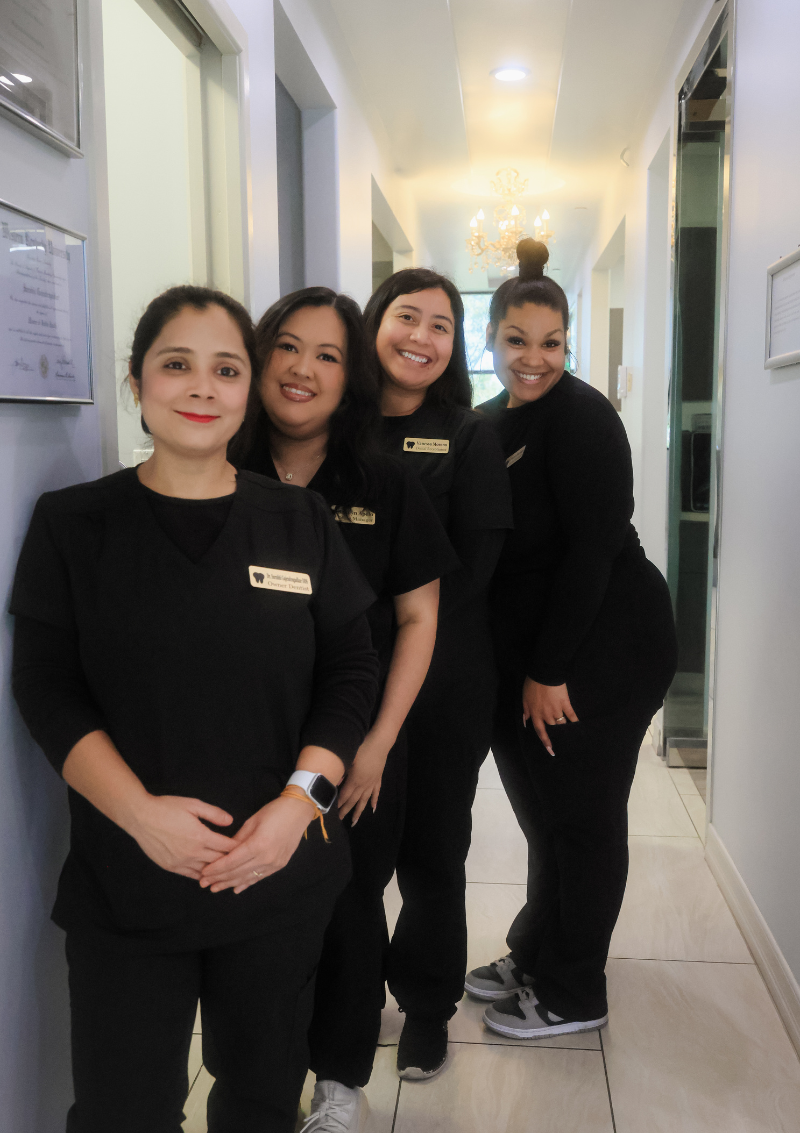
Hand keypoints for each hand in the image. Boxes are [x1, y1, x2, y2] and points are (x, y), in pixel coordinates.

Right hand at [125, 795, 234, 879]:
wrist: (141, 817)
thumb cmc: (167, 808)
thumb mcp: (193, 804)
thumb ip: (213, 813)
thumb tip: (230, 821)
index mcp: (200, 836)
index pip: (226, 847)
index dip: (238, 847)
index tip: (247, 847)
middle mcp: (192, 852)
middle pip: (219, 861)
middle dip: (231, 861)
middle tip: (242, 861)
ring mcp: (181, 862)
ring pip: (206, 872)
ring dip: (217, 871)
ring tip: (228, 870)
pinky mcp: (171, 867)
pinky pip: (191, 875)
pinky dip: (202, 875)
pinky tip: (209, 875)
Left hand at [198, 796, 313, 893]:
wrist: (298, 812)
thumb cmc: (274, 812)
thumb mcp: (252, 821)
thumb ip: (238, 839)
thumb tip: (224, 852)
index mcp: (258, 844)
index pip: (231, 861)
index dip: (216, 869)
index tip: (203, 873)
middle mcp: (266, 857)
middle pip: (237, 872)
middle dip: (219, 879)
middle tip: (203, 883)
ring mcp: (274, 863)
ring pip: (247, 878)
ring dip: (230, 884)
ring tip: (215, 888)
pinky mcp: (279, 865)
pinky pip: (260, 877)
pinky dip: (247, 883)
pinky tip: (236, 888)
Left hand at [337, 729, 392, 824]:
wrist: (379, 743)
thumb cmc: (361, 748)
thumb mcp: (348, 759)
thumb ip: (341, 772)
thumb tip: (334, 783)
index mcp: (354, 779)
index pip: (345, 795)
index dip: (339, 804)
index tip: (332, 812)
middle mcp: (363, 784)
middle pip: (353, 800)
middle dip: (346, 810)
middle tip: (340, 820)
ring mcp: (372, 782)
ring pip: (364, 800)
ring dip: (359, 811)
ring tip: (354, 821)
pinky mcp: (378, 779)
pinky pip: (376, 792)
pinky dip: (374, 801)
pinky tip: (373, 809)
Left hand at [521, 678, 577, 755]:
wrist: (544, 673)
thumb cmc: (532, 684)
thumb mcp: (524, 698)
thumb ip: (525, 711)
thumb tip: (526, 722)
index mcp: (535, 714)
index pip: (540, 731)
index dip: (545, 741)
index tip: (550, 750)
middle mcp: (546, 715)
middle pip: (552, 728)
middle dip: (557, 735)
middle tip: (562, 742)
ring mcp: (556, 709)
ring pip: (562, 723)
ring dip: (565, 728)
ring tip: (571, 734)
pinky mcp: (565, 703)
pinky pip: (571, 714)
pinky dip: (575, 720)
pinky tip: (578, 725)